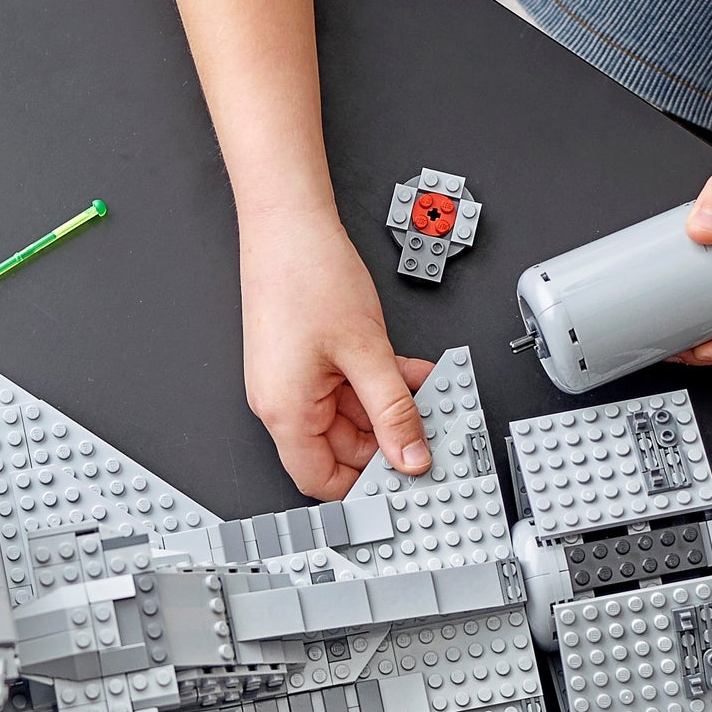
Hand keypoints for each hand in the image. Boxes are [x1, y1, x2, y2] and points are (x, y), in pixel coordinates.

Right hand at [239, 206, 433, 498]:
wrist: (286, 222)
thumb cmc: (306, 274)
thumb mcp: (367, 351)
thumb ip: (393, 410)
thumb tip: (412, 455)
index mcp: (284, 412)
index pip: (321, 481)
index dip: (363, 489)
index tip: (403, 483)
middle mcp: (282, 403)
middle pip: (340, 449)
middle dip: (387, 440)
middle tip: (429, 432)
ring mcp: (292, 382)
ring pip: (349, 417)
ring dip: (388, 408)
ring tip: (426, 393)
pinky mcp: (304, 362)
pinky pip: (346, 388)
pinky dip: (378, 383)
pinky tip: (410, 372)